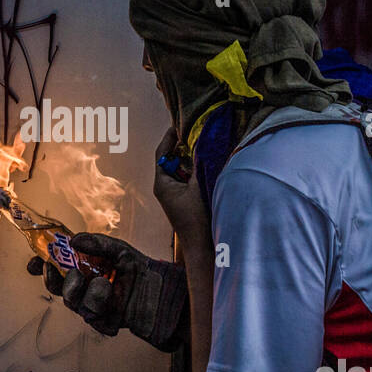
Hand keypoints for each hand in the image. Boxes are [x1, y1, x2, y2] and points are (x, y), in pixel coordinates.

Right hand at [25, 232, 188, 350]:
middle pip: (58, 289)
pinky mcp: (104, 322)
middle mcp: (85, 289)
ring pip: (74, 304)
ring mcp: (93, 307)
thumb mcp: (118, 249)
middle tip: (70, 272)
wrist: (165, 292)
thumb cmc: (140, 270)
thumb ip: (96, 243)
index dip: (41, 266)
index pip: (55, 268)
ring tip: (105, 283)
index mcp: (84, 270)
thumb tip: (73, 239)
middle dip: (56, 281)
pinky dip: (102, 306)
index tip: (34, 262)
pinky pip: (94, 318)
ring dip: (87, 292)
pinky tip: (115, 300)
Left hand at [153, 128, 208, 247]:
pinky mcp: (184, 200)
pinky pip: (188, 178)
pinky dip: (196, 169)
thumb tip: (202, 141)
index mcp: (162, 184)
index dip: (170, 137)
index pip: (162, 153)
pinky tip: (209, 164)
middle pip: (172, 159)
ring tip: (204, 143)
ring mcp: (174, 194)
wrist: (203, 248)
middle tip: (196, 130)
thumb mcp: (200, 186)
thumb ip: (200, 162)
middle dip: (184, 145)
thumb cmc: (198, 220)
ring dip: (192, 157)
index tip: (180, 123)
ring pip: (182, 168)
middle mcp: (165, 188)